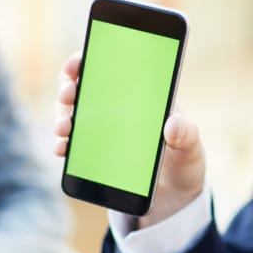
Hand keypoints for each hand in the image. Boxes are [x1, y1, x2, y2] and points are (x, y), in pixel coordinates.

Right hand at [53, 53, 205, 227]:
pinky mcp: (95, 153)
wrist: (176, 195)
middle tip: (68, 96)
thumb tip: (173, 125)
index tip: (78, 63)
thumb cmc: (185, 162)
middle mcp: (117, 107)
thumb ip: (187, 135)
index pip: (110, 64)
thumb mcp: (191, 148)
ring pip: (72, 113)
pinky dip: (64, 144)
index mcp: (141, 94)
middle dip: (68, 85)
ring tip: (64, 129)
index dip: (89, 58)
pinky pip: (73, 143)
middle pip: (83, 85)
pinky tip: (61, 149)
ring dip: (61, 116)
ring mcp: (103, 129)